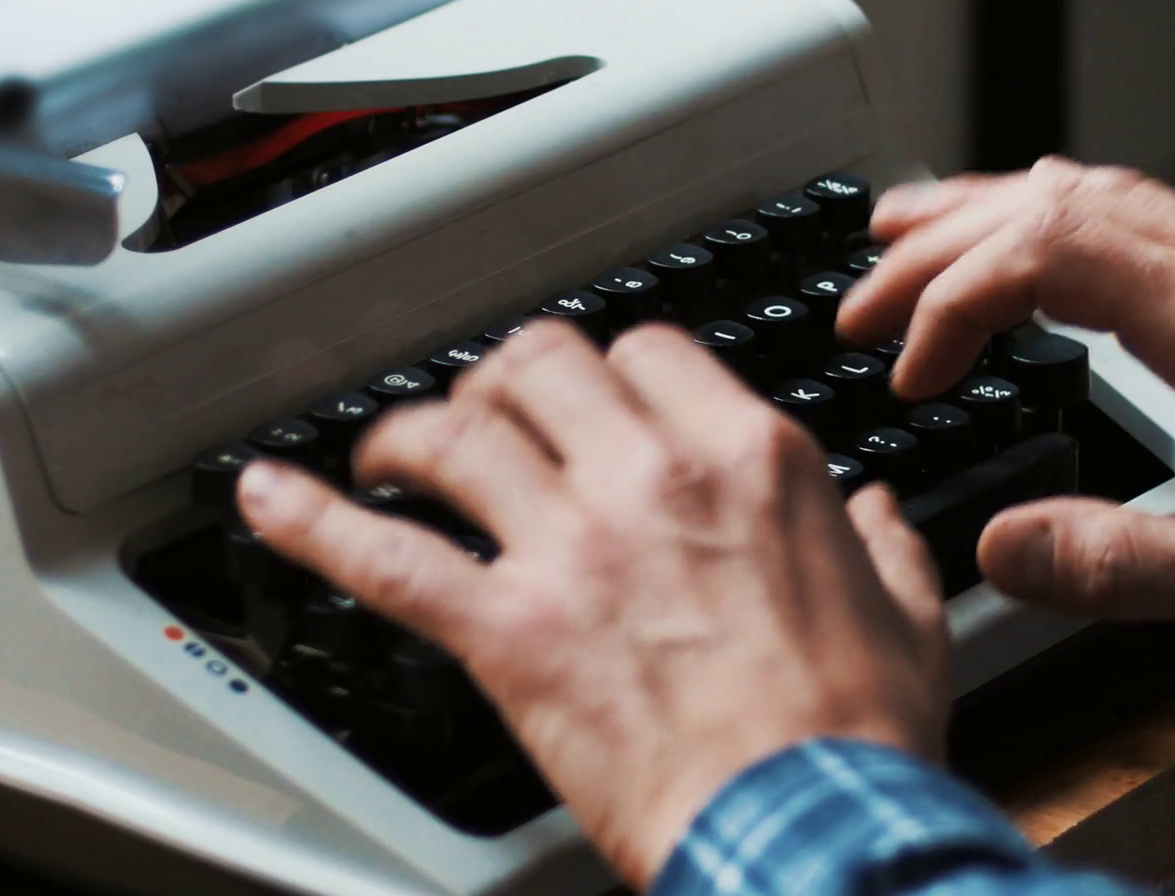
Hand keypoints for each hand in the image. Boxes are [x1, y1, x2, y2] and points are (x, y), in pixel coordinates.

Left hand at [236, 321, 947, 887]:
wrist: (803, 823)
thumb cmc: (852, 734)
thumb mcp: (907, 616)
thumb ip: (885, 545)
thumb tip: (877, 516)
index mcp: (749, 458)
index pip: (649, 352)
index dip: (612, 368)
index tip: (599, 398)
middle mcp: (650, 476)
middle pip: (542, 364)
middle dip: (507, 378)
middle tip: (492, 411)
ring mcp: (572, 546)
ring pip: (459, 435)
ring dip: (413, 432)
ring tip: (393, 451)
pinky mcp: (509, 628)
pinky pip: (386, 557)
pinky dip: (313, 522)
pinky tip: (267, 497)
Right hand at [838, 158, 1174, 643]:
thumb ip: (1124, 566)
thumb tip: (1001, 551)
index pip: (1042, 255)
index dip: (949, 303)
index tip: (909, 372)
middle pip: (1047, 205)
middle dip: (936, 247)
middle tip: (860, 301)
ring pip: (1090, 190)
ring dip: (986, 210)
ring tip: (904, 233)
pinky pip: (1135, 206)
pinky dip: (1054, 212)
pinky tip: (1035, 229)